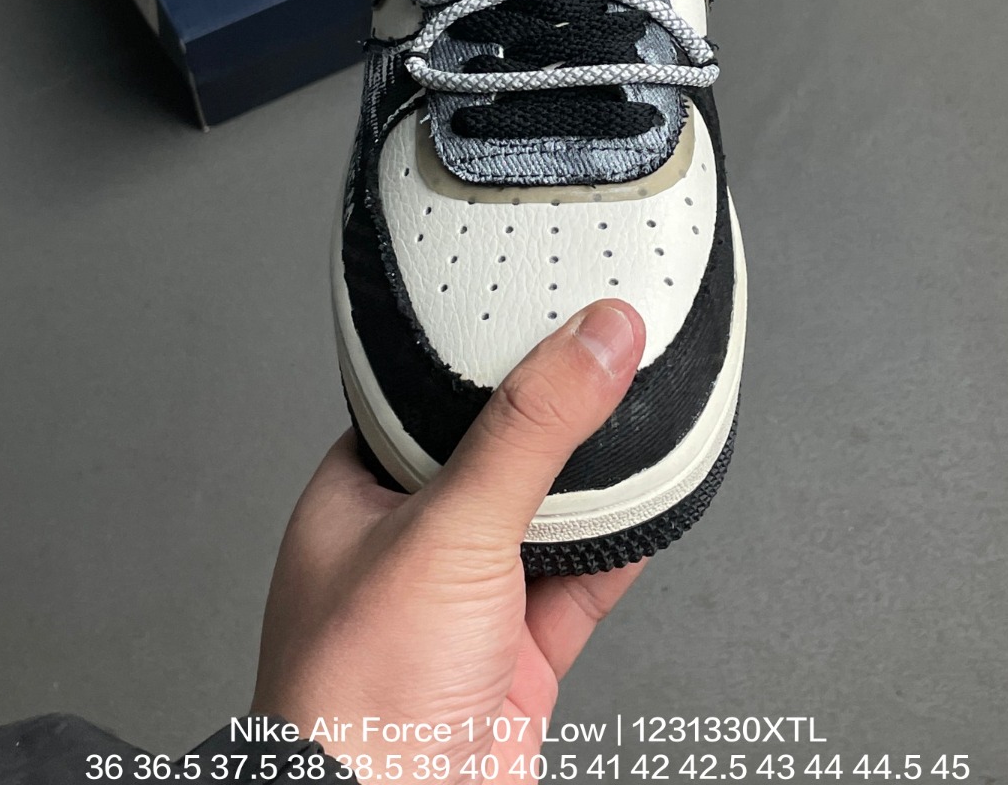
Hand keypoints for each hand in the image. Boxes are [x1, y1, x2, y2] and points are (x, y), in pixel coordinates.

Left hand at [252, 298, 646, 779]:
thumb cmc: (354, 700)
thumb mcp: (447, 531)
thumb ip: (527, 432)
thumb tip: (592, 340)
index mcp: (360, 493)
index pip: (430, 396)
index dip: (490, 351)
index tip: (549, 307)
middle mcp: (411, 544)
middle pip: (500, 453)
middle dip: (555, 415)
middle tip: (609, 351)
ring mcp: (467, 604)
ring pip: (547, 516)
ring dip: (596, 480)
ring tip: (643, 411)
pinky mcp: (516, 660)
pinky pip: (582, 582)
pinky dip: (623, 546)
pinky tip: (652, 506)